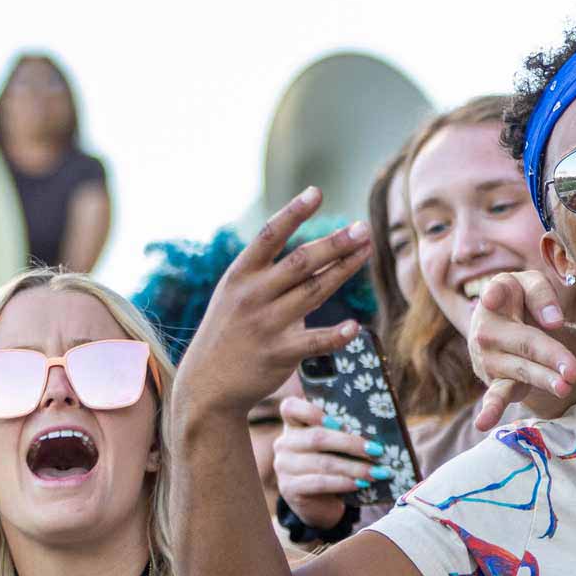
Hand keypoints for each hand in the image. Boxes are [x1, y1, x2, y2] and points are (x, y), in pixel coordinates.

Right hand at [173, 188, 371, 424]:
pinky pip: (313, 342)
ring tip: (367, 251)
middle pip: (300, 262)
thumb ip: (270, 271)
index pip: (268, 236)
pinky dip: (336, 335)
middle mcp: (252, 295)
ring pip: (313, 292)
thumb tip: (317, 247)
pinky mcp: (278, 354)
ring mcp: (265, 324)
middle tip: (362, 227)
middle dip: (333, 243)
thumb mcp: (237, 293)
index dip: (292, 213)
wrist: (207, 384)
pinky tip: (355, 326)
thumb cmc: (230, 331)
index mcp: (240, 276)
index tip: (315, 192)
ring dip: (343, 270)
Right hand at [272, 395, 381, 529]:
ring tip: (377, 472)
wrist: (318, 502)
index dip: (310, 411)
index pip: (290, 407)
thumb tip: (381, 426)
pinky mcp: (290, 488)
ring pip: (323, 463)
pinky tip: (361, 484)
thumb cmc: (332, 463)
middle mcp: (284, 443)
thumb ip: (344, 430)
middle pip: (317, 437)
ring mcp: (284, 466)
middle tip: (377, 450)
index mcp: (294, 424)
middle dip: (350, 444)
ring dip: (354, 467)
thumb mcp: (334, 444)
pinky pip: (320, 483)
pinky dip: (343, 483)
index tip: (337, 421)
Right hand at [465, 270, 575, 430]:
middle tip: (573, 370)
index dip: (500, 296)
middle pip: (524, 342)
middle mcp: (486, 330)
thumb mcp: (529, 282)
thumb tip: (554, 322)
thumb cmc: (519, 298)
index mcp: (494, 297)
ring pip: (520, 370)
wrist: (502, 322)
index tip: (497, 300)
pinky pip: (494, 396)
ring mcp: (489, 359)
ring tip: (565, 387)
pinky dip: (490, 410)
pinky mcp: (495, 381)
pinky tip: (483, 424)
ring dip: (542, 379)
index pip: (499, 292)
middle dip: (550, 356)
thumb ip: (541, 294)